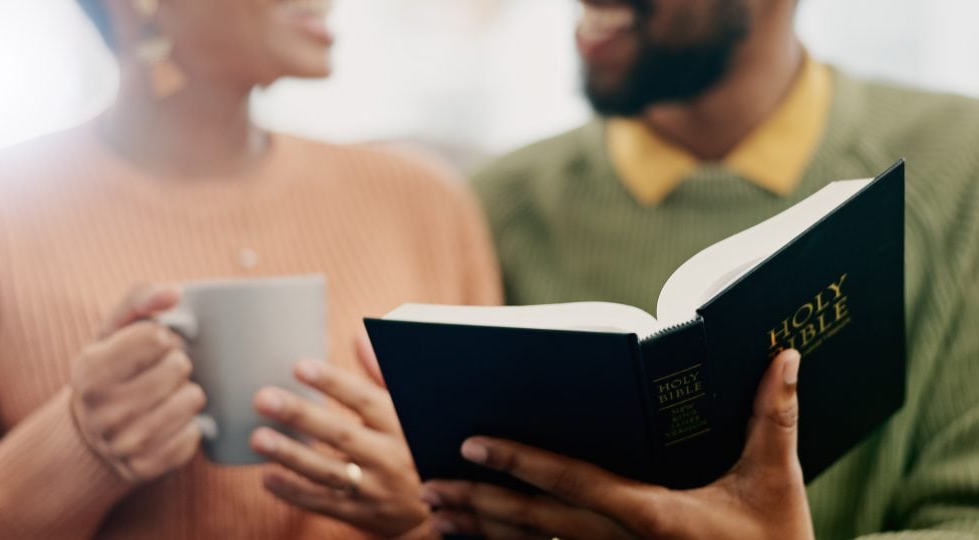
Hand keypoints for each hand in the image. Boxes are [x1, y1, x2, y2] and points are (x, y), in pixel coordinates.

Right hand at [69, 284, 206, 483]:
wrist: (91, 436)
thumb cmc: (113, 370)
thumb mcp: (114, 330)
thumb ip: (141, 299)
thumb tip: (175, 292)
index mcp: (90, 370)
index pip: (158, 337)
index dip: (162, 338)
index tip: (148, 349)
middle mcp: (102, 410)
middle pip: (179, 366)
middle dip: (176, 365)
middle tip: (159, 374)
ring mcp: (123, 443)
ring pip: (193, 399)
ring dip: (187, 393)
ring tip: (165, 397)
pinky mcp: (147, 468)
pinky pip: (195, 434)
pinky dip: (190, 425)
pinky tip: (169, 424)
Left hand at [251, 335, 432, 538]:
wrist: (448, 506)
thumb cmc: (424, 447)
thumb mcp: (414, 411)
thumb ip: (384, 375)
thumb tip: (359, 337)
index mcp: (403, 425)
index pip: (365, 399)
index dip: (333, 382)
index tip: (300, 366)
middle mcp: (390, 456)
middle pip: (341, 434)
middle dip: (301, 416)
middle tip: (263, 398)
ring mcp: (376, 489)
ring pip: (329, 472)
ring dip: (291, 456)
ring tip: (258, 438)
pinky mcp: (363, 514)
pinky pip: (325, 504)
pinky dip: (295, 493)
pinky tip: (268, 477)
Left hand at [423, 349, 812, 539]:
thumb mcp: (775, 480)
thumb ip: (773, 415)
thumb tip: (783, 354)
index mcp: (653, 515)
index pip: (572, 482)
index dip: (520, 462)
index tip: (472, 443)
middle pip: (536, 523)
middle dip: (479, 503)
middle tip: (428, 486)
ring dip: (483, 531)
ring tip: (437, 515)